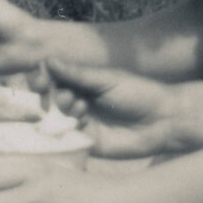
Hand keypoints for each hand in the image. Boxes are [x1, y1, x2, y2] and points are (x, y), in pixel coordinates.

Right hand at [35, 54, 187, 159]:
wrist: (162, 121)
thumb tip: (47, 60)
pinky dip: (68, 129)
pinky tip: (83, 124)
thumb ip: (77, 73)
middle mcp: (75, 100)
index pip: (49, 77)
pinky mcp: (85, 142)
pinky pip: (65, 137)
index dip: (39, 78)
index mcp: (80, 81)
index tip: (40, 80)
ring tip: (82, 109)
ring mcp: (78, 122)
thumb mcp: (107, 79)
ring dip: (62, 111)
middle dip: (49, 96)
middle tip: (65, 97)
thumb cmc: (139, 93)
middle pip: (46, 97)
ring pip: (53, 117)